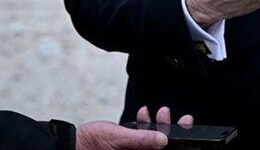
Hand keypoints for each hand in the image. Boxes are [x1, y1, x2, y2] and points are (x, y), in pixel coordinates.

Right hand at [75, 105, 194, 149]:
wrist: (71, 144)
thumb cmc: (88, 144)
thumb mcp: (116, 138)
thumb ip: (141, 140)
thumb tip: (163, 140)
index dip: (183, 143)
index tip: (189, 128)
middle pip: (163, 148)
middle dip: (173, 132)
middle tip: (183, 119)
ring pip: (154, 143)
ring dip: (160, 128)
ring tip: (161, 113)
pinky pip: (143, 142)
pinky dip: (146, 129)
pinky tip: (144, 116)